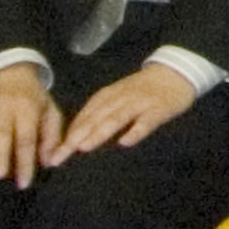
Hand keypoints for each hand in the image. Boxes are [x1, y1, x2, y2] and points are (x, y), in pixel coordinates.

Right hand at [0, 65, 61, 183]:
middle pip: (1, 134)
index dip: (25, 162)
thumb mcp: (50, 112)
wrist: (12, 70)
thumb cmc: (33, 98)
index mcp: (27, 111)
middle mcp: (4, 108)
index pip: (27, 139)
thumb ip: (52, 137)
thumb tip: (49, 162)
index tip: (23, 183)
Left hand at [51, 66, 196, 162]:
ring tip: (84, 147)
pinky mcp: (158, 109)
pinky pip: (146, 122)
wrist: (175, 72)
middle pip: (95, 119)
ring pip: (116, 118)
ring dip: (99, 132)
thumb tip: (77, 135)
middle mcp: (120, 98)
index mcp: (107, 96)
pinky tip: (126, 142)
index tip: (54, 154)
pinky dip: (135, 131)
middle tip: (60, 156)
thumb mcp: (118, 96)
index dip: (68, 135)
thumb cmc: (143, 89)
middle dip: (76, 137)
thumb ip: (101, 113)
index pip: (84, 116)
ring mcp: (139, 103)